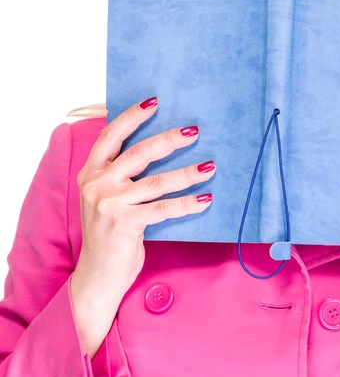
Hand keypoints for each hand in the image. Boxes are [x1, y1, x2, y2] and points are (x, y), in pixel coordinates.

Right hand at [70, 96, 214, 356]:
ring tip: (211, 165)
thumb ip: (120, 173)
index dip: (132, 116)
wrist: (97, 275)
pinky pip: (164, 209)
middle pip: (139, 153)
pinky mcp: (124, 224)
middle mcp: (97, 184)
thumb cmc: (108, 231)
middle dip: (169, 139)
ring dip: (188, 172)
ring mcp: (110, 204)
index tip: (154, 101)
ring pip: (157, 181)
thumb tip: (158, 146)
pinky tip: (205, 198)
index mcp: (91, 172)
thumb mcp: (106, 197)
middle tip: (194, 131)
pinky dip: (187, 204)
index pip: (111, 135)